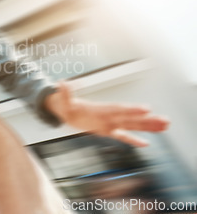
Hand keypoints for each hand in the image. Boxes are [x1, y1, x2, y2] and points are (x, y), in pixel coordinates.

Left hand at [46, 83, 169, 146]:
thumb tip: (61, 82)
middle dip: (147, 119)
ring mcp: (110, 122)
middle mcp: (108, 115)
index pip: (119, 109)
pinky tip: (146, 143)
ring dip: (147, 127)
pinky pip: (122, 136)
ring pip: (131, 126)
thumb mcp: (63, 99)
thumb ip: (65, 92)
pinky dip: (133, 140)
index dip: (132, 109)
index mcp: (100, 108)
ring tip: (165, 126)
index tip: (147, 108)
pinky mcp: (107, 130)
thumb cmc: (65, 104)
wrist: (65, 110)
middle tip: (166, 120)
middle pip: (131, 118)